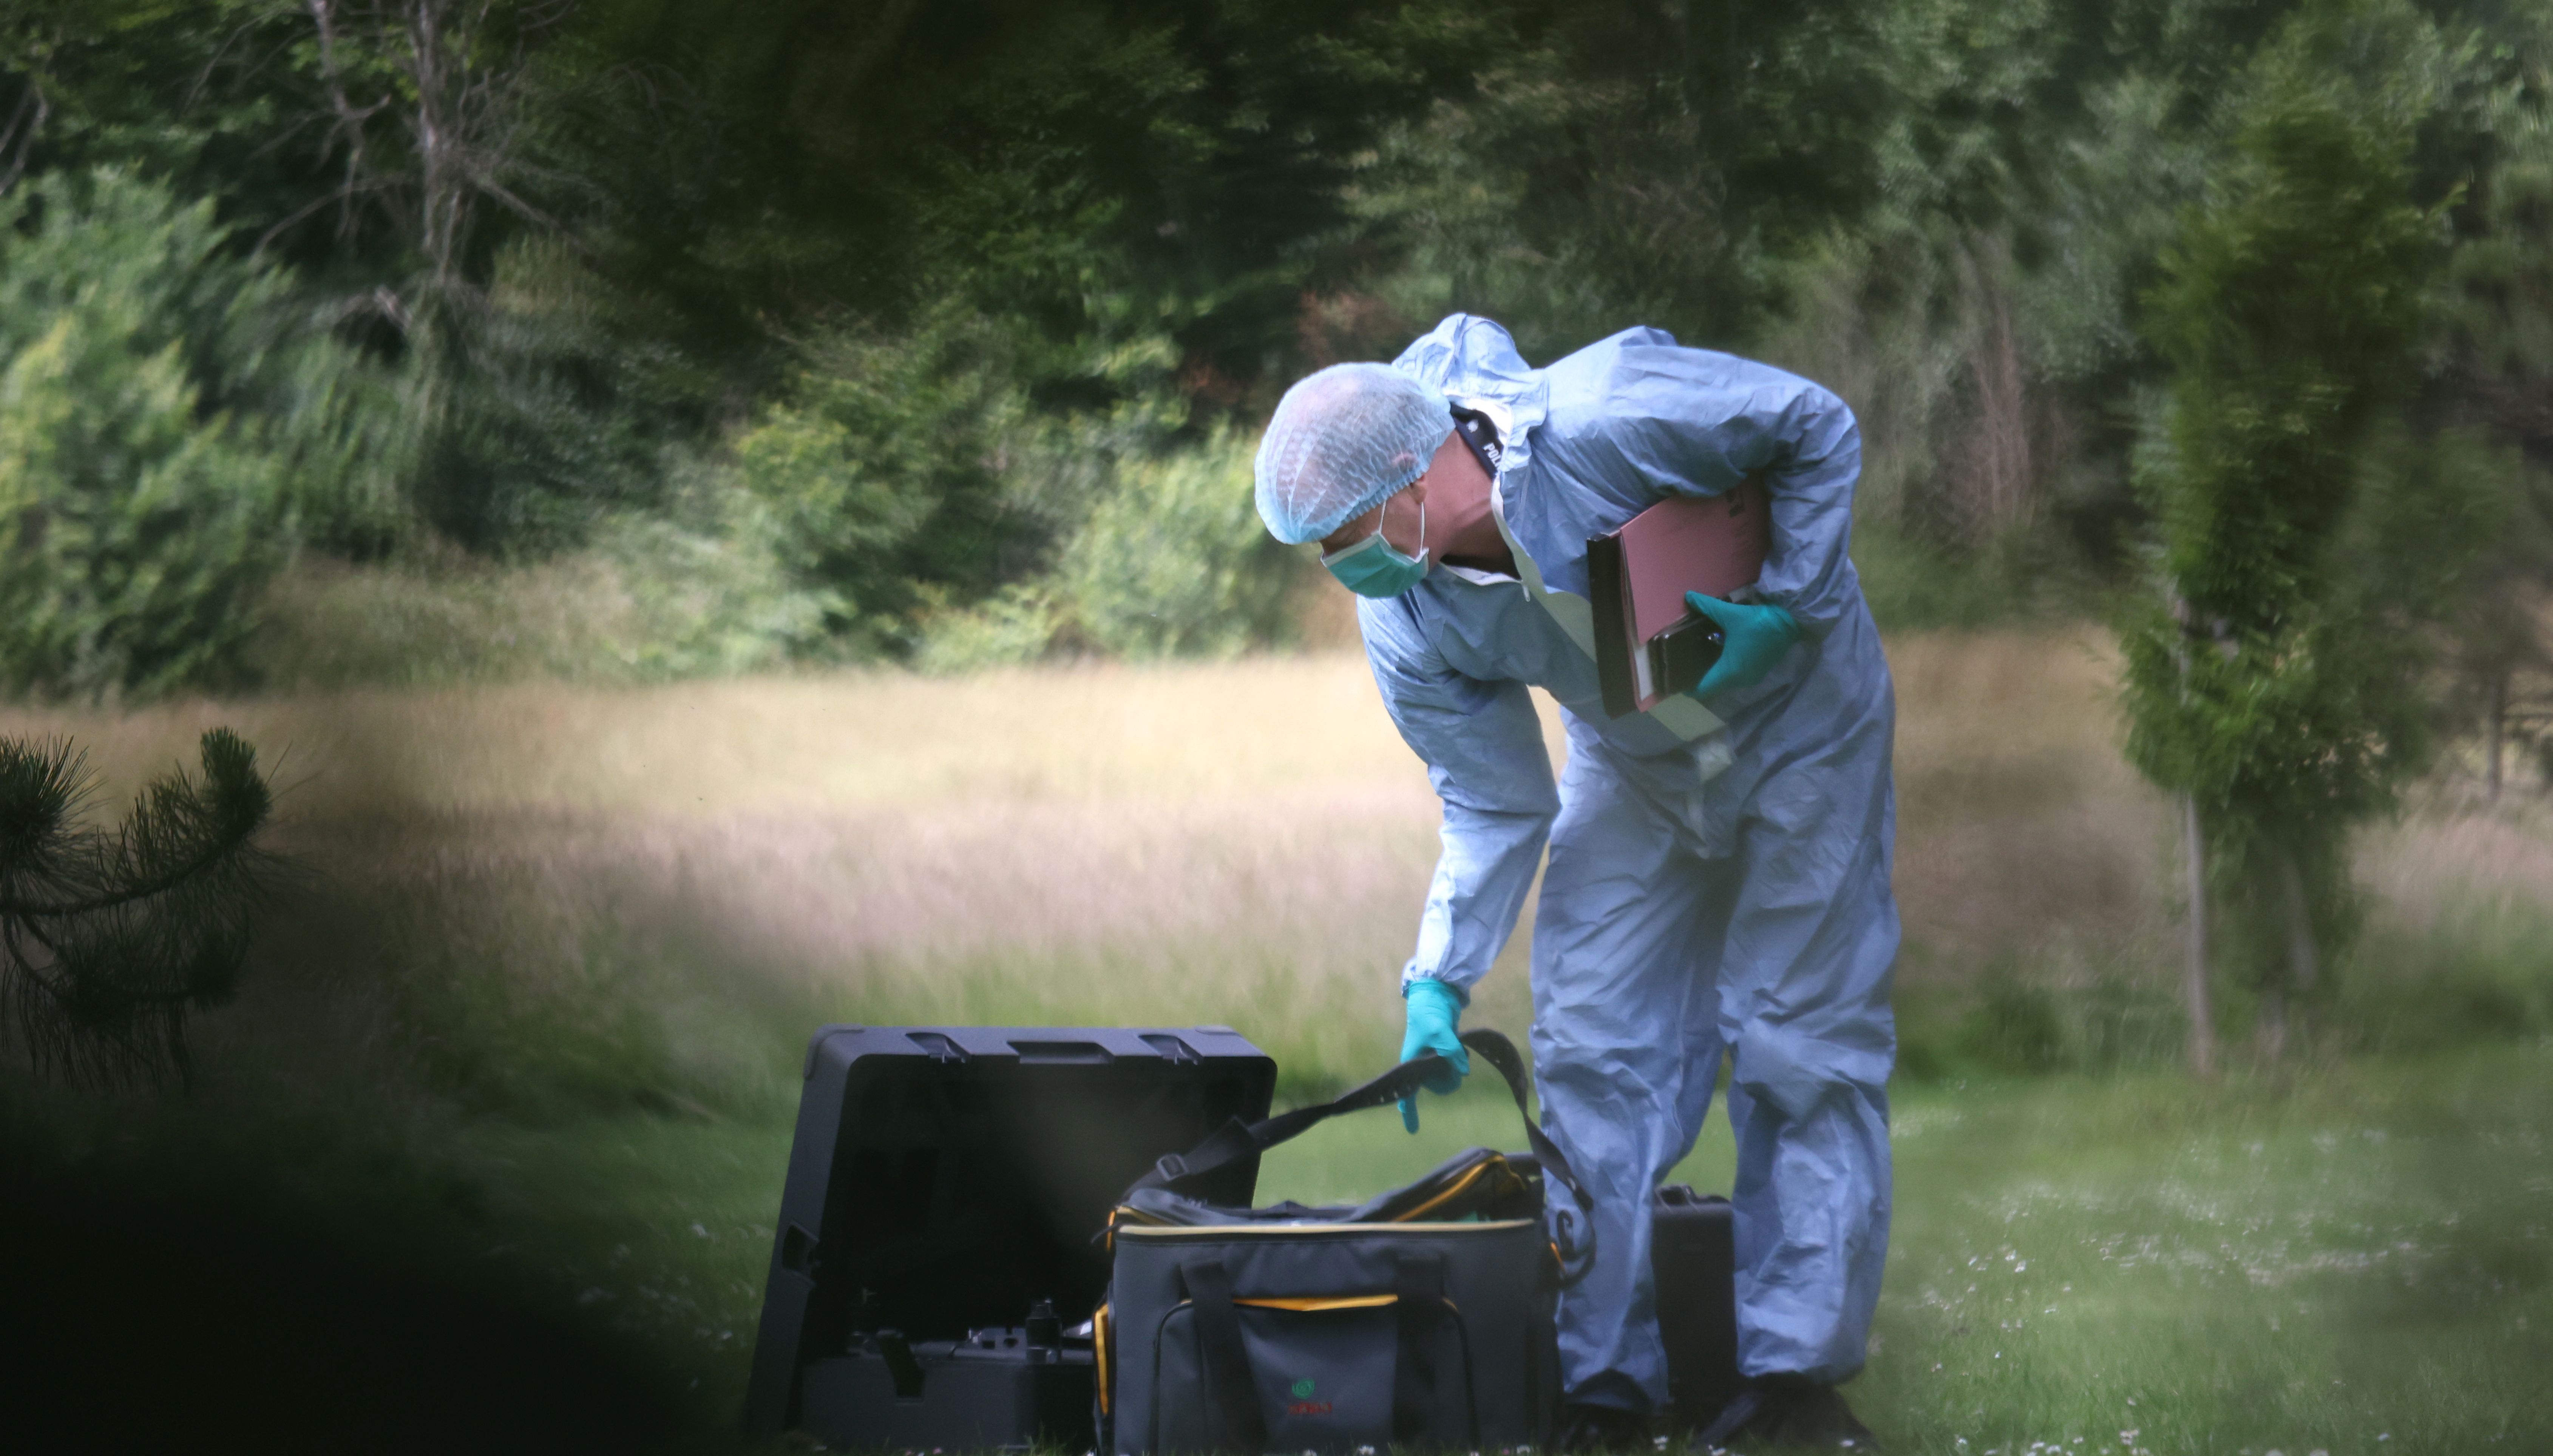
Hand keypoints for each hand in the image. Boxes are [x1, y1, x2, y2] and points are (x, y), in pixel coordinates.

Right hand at [1397, 979, 1470, 1132]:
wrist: (1435, 995)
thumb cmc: (1429, 1013)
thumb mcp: (1440, 1032)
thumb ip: (1451, 1052)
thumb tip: (1462, 1072)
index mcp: (1410, 1063)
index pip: (1407, 1094)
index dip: (1409, 1113)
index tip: (1413, 1131)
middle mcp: (1420, 1065)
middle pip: (1436, 1087)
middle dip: (1448, 1080)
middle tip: (1454, 1063)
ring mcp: (1432, 1060)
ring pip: (1447, 1078)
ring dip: (1456, 1068)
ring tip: (1459, 1053)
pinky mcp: (1443, 1053)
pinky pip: (1453, 1067)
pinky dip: (1459, 1061)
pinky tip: (1461, 1051)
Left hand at [1683, 592, 1802, 700]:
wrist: (1793, 622)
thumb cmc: (1759, 622)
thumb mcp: (1730, 613)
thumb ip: (1707, 607)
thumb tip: (1688, 597)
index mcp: (1729, 672)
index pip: (1703, 689)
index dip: (1688, 686)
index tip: (1677, 679)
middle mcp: (1740, 680)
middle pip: (1713, 684)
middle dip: (1699, 675)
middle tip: (1685, 662)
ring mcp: (1752, 677)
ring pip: (1726, 679)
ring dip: (1714, 670)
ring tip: (1699, 655)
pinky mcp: (1760, 670)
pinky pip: (1737, 674)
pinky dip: (1727, 667)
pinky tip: (1721, 651)